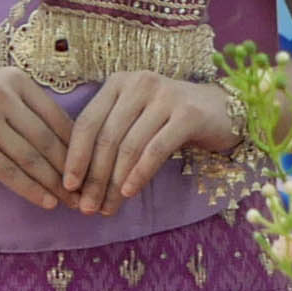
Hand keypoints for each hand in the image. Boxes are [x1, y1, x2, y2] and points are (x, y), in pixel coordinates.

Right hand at [0, 70, 77, 208]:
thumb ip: (30, 110)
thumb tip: (74, 147)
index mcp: (15, 79)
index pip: (56, 116)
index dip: (77, 146)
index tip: (91, 169)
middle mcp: (1, 93)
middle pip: (46, 139)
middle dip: (70, 169)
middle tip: (86, 192)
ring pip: (30, 157)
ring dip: (53, 183)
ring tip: (69, 202)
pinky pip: (8, 171)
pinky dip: (30, 189)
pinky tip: (44, 202)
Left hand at [55, 74, 240, 212]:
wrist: (223, 110)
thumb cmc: (171, 120)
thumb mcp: (137, 119)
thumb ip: (111, 137)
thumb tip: (80, 181)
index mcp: (119, 83)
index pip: (87, 122)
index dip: (75, 156)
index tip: (68, 187)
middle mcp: (139, 84)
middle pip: (106, 137)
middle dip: (94, 177)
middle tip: (87, 207)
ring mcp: (164, 96)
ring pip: (129, 146)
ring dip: (114, 182)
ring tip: (107, 207)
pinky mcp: (187, 114)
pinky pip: (155, 149)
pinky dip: (139, 174)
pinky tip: (129, 192)